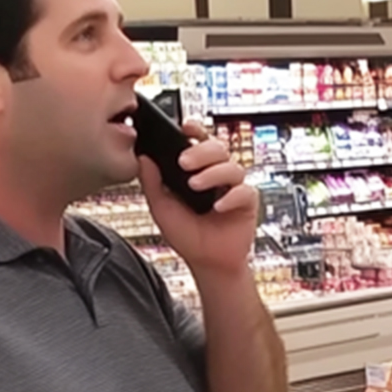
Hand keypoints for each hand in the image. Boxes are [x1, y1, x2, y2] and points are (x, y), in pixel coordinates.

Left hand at [140, 121, 260, 281]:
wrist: (206, 263)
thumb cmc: (188, 236)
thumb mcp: (162, 207)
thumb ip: (152, 183)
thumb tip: (143, 158)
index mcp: (199, 170)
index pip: (199, 141)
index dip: (195, 130)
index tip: (184, 128)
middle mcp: (217, 174)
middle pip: (218, 148)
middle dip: (201, 151)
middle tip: (184, 162)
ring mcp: (233, 188)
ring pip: (233, 166)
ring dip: (213, 173)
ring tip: (196, 186)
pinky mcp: (247, 203)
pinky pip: (245, 192)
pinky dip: (231, 197)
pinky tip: (218, 206)